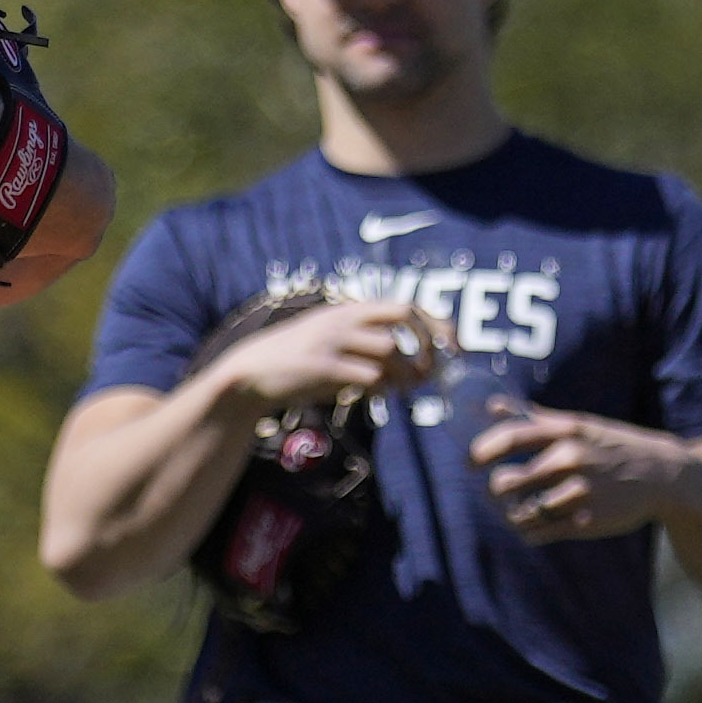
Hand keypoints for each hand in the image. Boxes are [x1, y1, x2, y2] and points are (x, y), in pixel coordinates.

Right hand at [207, 296, 443, 417]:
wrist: (249, 375)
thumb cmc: (297, 365)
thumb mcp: (332, 347)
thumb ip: (367, 352)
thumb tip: (410, 371)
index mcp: (348, 311)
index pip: (403, 306)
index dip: (433, 323)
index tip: (451, 344)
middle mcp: (343, 319)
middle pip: (402, 315)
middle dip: (428, 340)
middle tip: (435, 367)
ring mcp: (333, 341)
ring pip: (390, 350)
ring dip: (406, 373)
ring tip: (405, 388)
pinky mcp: (323, 367)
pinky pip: (368, 376)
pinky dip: (382, 389)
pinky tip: (378, 396)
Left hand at [472, 403, 690, 546]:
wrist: (663, 475)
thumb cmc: (613, 446)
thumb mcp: (580, 424)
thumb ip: (535, 418)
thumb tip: (492, 407)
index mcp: (566, 432)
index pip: (509, 438)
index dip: (480, 452)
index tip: (471, 463)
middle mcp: (570, 460)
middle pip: (506, 482)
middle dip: (494, 490)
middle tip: (498, 492)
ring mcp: (578, 492)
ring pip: (520, 512)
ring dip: (511, 514)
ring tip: (517, 511)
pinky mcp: (586, 521)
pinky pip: (539, 533)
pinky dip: (528, 532)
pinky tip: (533, 525)